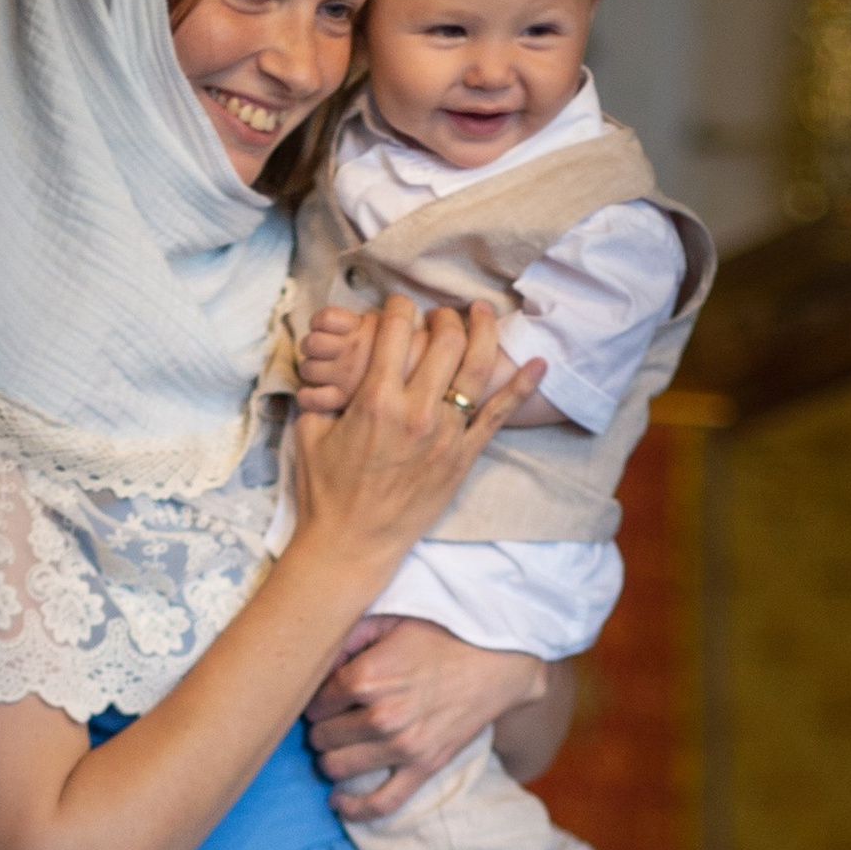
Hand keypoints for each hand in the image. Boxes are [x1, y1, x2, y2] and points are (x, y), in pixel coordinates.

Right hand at [286, 297, 541, 580]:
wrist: (353, 543)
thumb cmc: (327, 491)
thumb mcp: (311, 432)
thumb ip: (324, 393)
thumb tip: (332, 365)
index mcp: (375, 400)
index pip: (395, 330)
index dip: (399, 307)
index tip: (399, 306)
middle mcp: (416, 412)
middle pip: (444, 340)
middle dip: (443, 316)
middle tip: (438, 314)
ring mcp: (445, 435)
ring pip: (476, 367)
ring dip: (482, 332)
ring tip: (481, 314)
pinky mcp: (464, 457)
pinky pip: (498, 415)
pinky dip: (522, 387)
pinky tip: (539, 363)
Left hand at [306, 616, 551, 816]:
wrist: (497, 663)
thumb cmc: (442, 638)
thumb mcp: (390, 620)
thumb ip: (346, 637)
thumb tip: (314, 663)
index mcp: (367, 677)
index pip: (314, 702)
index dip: (315, 699)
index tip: (326, 697)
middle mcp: (381, 716)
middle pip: (321, 736)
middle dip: (320, 728)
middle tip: (332, 720)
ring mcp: (402, 746)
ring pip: (336, 767)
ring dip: (329, 759)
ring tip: (337, 747)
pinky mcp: (424, 767)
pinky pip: (381, 803)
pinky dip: (353, 809)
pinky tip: (337, 802)